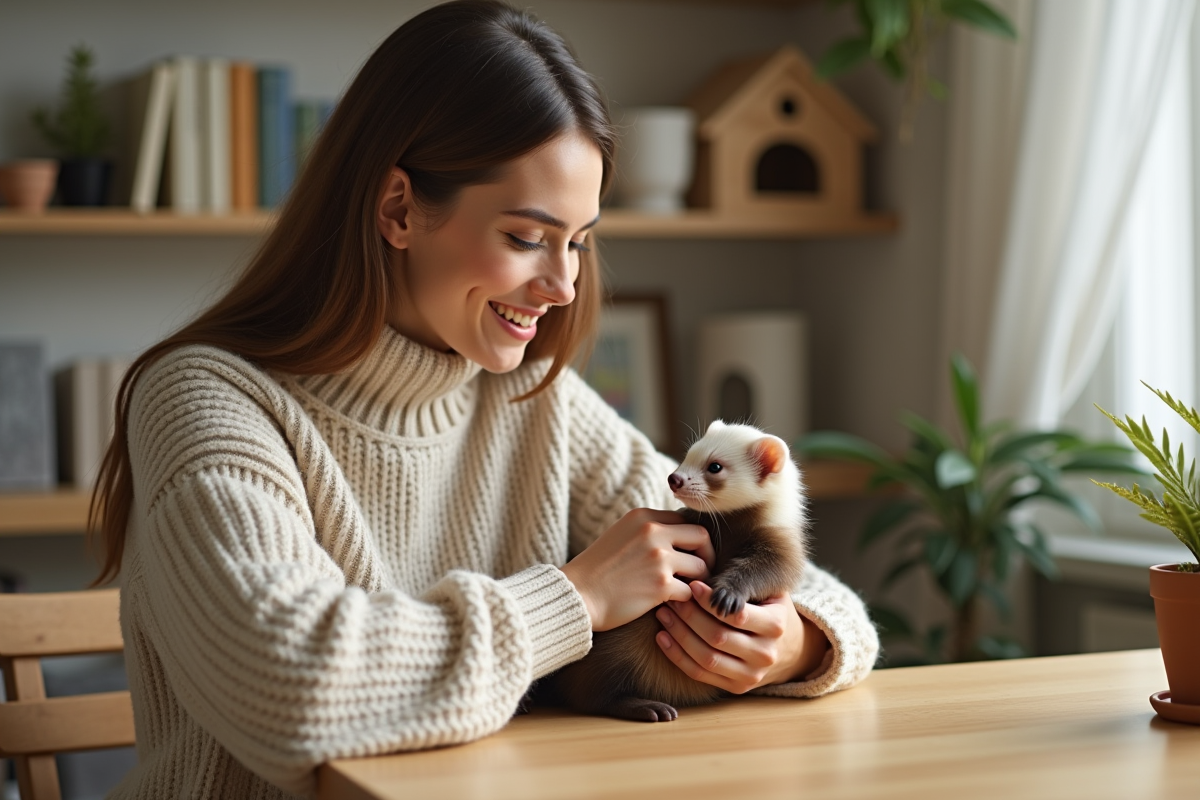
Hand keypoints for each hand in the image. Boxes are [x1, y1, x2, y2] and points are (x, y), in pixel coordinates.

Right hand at [560, 509, 713, 631]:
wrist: (576, 594)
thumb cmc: (597, 569)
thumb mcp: (621, 535)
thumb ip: (648, 531)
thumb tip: (679, 537)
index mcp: (643, 517)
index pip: (685, 520)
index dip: (693, 539)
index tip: (691, 554)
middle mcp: (653, 532)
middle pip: (701, 537)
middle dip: (706, 556)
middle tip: (700, 572)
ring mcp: (658, 558)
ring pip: (701, 566)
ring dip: (698, 581)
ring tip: (687, 590)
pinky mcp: (660, 585)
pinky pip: (690, 591)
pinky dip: (686, 600)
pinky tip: (674, 605)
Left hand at [653, 581, 829, 692]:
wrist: (785, 646)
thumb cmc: (765, 608)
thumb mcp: (764, 591)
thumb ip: (739, 585)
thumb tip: (698, 571)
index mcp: (776, 625)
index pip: (736, 614)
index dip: (709, 600)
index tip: (691, 585)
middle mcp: (766, 654)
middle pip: (718, 637)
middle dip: (689, 616)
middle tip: (670, 598)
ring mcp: (752, 675)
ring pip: (706, 658)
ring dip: (679, 635)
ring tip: (663, 613)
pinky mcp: (737, 688)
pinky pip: (700, 674)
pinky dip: (677, 656)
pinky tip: (663, 636)